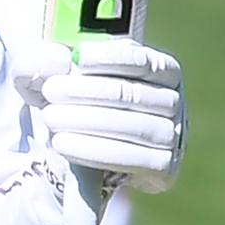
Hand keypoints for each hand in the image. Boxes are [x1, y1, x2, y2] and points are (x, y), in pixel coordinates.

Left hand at [12, 38, 185, 193]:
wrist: (91, 146)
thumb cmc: (77, 98)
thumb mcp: (64, 72)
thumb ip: (49, 58)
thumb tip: (54, 58)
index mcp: (162, 69)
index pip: (141, 59)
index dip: (109, 58)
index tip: (77, 59)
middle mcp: (174, 100)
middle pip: (130, 93)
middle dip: (85, 91)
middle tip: (49, 91)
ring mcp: (173, 135)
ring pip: (131, 126)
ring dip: (86, 122)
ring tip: (49, 118)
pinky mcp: (165, 167)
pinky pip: (131, 159)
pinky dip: (94, 151)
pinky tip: (63, 144)